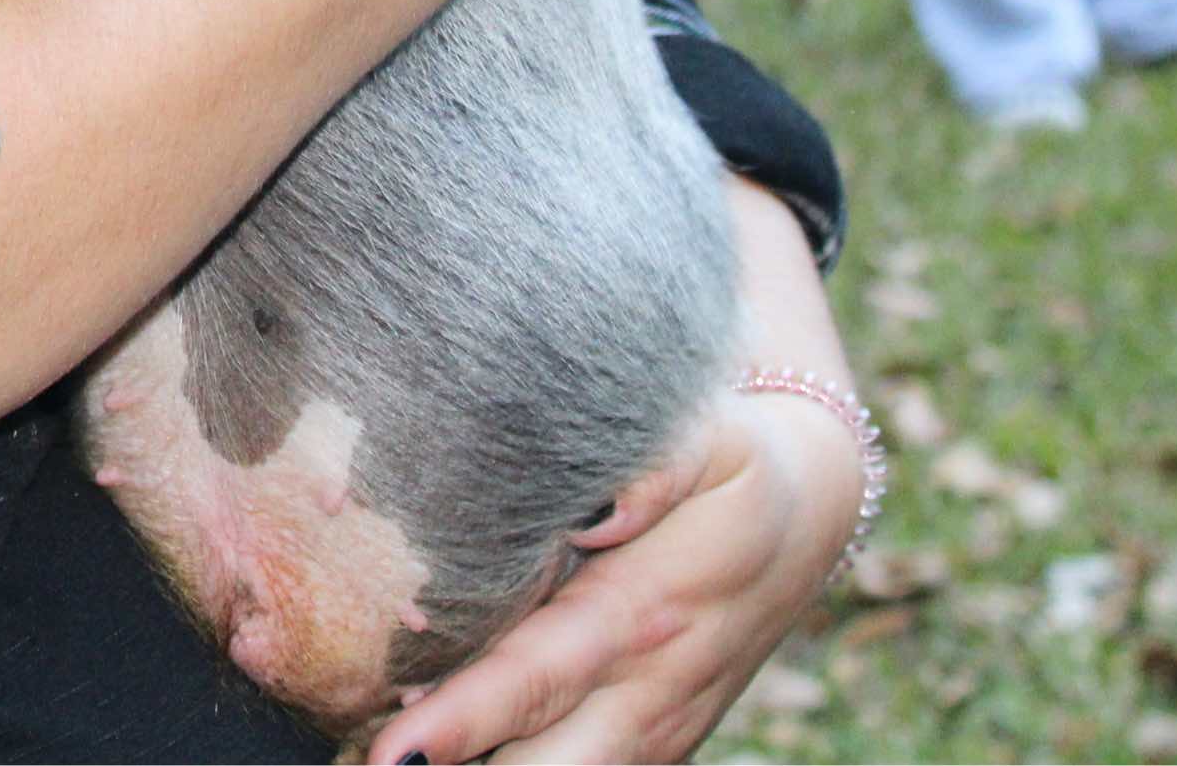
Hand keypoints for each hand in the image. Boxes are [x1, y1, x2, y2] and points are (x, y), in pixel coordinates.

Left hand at [363, 388, 863, 761]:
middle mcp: (644, 695)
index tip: (400, 746)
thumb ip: (657, 464)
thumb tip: (593, 507)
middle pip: (542, 763)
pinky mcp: (646, 747)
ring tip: (377, 760)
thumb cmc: (737, 471)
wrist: (805, 519)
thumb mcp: (716, 442)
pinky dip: (509, 761)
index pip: (539, 678)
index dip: (465, 718)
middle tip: (371, 765)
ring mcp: (647, 734)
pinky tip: (435, 749)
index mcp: (643, 617)